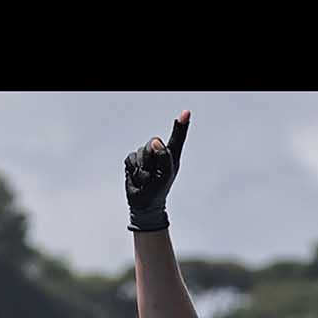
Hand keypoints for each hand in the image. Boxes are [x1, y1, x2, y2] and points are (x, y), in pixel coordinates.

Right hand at [125, 111, 189, 232]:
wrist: (144, 204)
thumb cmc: (159, 190)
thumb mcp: (165, 174)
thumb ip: (163, 156)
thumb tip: (155, 141)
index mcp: (171, 155)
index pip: (176, 138)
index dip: (181, 125)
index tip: (186, 113)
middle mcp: (158, 153)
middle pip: (153, 143)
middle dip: (152, 159)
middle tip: (153, 174)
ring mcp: (145, 156)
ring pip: (141, 152)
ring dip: (143, 168)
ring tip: (146, 179)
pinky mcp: (133, 161)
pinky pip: (131, 158)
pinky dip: (134, 170)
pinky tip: (137, 178)